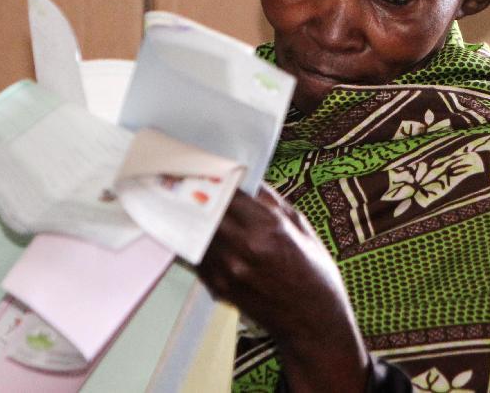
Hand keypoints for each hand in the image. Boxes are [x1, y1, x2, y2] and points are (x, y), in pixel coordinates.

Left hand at [197, 185, 369, 392]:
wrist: (313, 322)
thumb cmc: (313, 272)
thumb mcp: (300, 226)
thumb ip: (270, 201)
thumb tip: (248, 177)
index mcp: (267, 227)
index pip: (226, 192)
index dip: (212, 177)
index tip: (204, 167)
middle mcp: (243, 248)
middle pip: (203, 210)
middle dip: (192, 193)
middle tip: (179, 178)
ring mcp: (227, 270)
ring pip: (193, 233)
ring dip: (185, 216)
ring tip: (176, 199)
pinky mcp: (219, 287)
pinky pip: (195, 256)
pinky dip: (191, 241)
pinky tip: (190, 230)